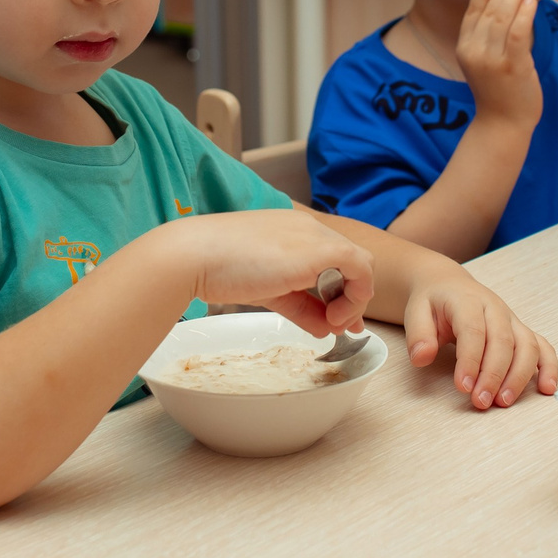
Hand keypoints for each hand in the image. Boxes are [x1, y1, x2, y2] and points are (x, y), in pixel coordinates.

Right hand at [161, 210, 370, 337]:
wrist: (196, 255)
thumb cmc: (220, 268)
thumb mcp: (269, 292)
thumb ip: (300, 307)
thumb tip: (324, 329)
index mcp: (294, 230)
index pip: (333, 257)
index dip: (342, 289)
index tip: (336, 318)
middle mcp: (309, 228)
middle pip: (352, 260)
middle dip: (353, 297)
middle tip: (343, 325)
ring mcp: (316, 236)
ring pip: (361, 263)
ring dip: (355, 299)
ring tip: (335, 323)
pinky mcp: (320, 249)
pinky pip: (359, 268)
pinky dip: (356, 295)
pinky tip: (334, 317)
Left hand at [398, 259, 557, 409]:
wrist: (448, 285)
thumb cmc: (433, 303)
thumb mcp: (416, 313)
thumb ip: (419, 335)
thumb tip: (422, 357)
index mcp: (468, 301)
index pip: (473, 331)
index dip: (470, 361)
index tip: (463, 387)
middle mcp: (495, 309)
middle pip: (503, 342)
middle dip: (493, 375)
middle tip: (480, 402)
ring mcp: (512, 320)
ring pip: (526, 346)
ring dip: (518, 377)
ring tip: (503, 402)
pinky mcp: (521, 331)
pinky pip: (542, 347)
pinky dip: (548, 367)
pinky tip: (547, 389)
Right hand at [454, 0, 541, 129]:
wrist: (503, 124)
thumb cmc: (499, 91)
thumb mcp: (485, 61)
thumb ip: (490, 36)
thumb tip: (508, 5)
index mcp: (465, 47)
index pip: (473, 10)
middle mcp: (474, 51)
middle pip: (489, 10)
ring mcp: (492, 60)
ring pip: (502, 18)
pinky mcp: (512, 67)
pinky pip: (518, 34)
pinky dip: (525, 15)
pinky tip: (533, 2)